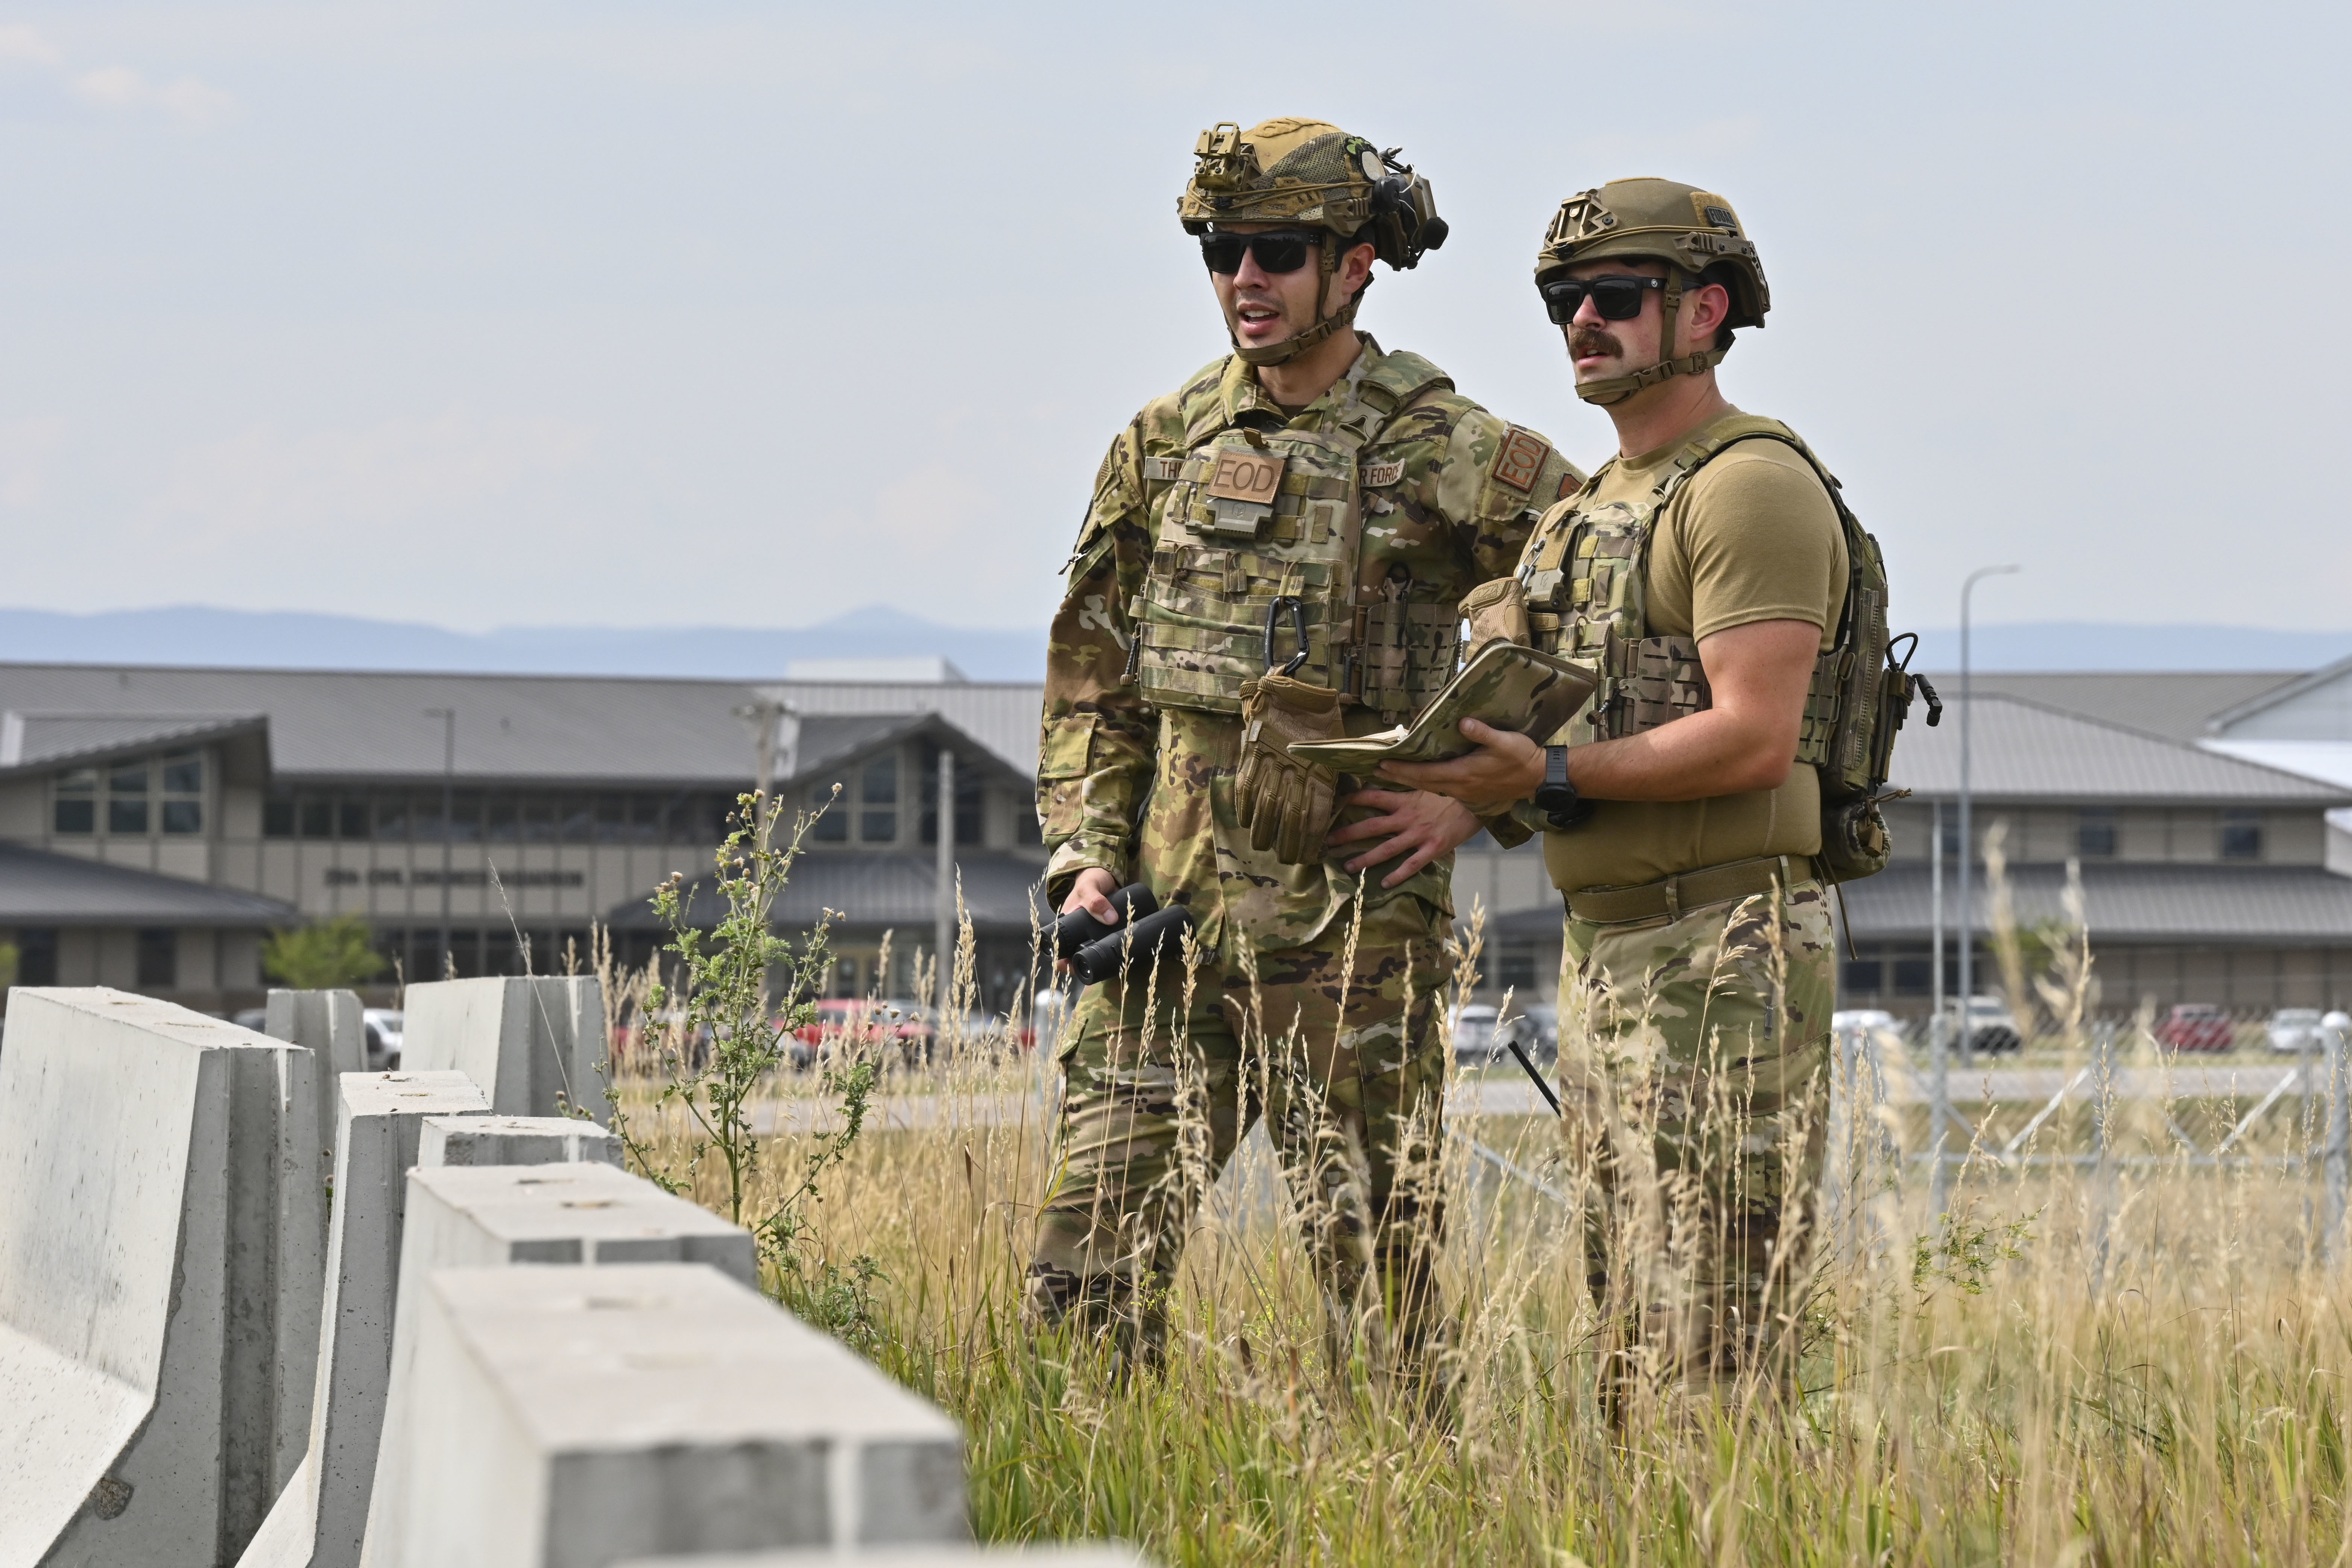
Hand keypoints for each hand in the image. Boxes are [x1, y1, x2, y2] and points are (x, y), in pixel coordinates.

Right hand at [1055, 868, 1120, 971]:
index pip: (1060, 949)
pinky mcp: (1107, 932)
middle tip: (1093, 970)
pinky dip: (1112, 950)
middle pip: (1076, 955)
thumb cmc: (1090, 880)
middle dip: (1082, 966)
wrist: (1105, 875)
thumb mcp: (1089, 888)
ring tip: (1109, 964)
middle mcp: (1078, 932)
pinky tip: (1121, 956)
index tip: (1069, 967)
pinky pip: (1107, 944)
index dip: (1063, 962)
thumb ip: (1095, 900)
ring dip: (1100, 959)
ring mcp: (1093, 933)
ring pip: (1093, 952)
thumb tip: (1110, 919)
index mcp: (1066, 925)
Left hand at [1327, 789, 1483, 887]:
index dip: (1352, 800)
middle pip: (1370, 826)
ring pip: (1386, 849)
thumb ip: (1408, 779)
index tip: (1335, 804)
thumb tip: (1386, 766)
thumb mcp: (1430, 781)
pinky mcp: (1433, 848)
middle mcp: (1407, 818)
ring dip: (1365, 859)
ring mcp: (1419, 835)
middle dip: (1347, 834)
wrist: (1480, 800)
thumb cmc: (1454, 790)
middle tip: (1327, 842)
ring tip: (1347, 866)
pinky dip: (1397, 875)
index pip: (1371, 797)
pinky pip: (1412, 865)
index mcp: (1405, 799)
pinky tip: (1384, 884)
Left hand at [1376, 719, 1547, 812]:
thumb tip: (1463, 721)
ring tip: (1391, 773)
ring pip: (1429, 787)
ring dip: (1409, 780)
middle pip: (1421, 783)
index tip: (1383, 763)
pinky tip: (1419, 778)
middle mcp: (1460, 787)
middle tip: (1375, 770)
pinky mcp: (1470, 794)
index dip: (1403, 769)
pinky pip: (1440, 789)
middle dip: (1398, 776)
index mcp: (1463, 774)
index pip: (1425, 773)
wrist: (1538, 779)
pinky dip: (1424, 783)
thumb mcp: (1506, 742)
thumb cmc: (1522, 757)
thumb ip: (1483, 733)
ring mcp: (1465, 793)